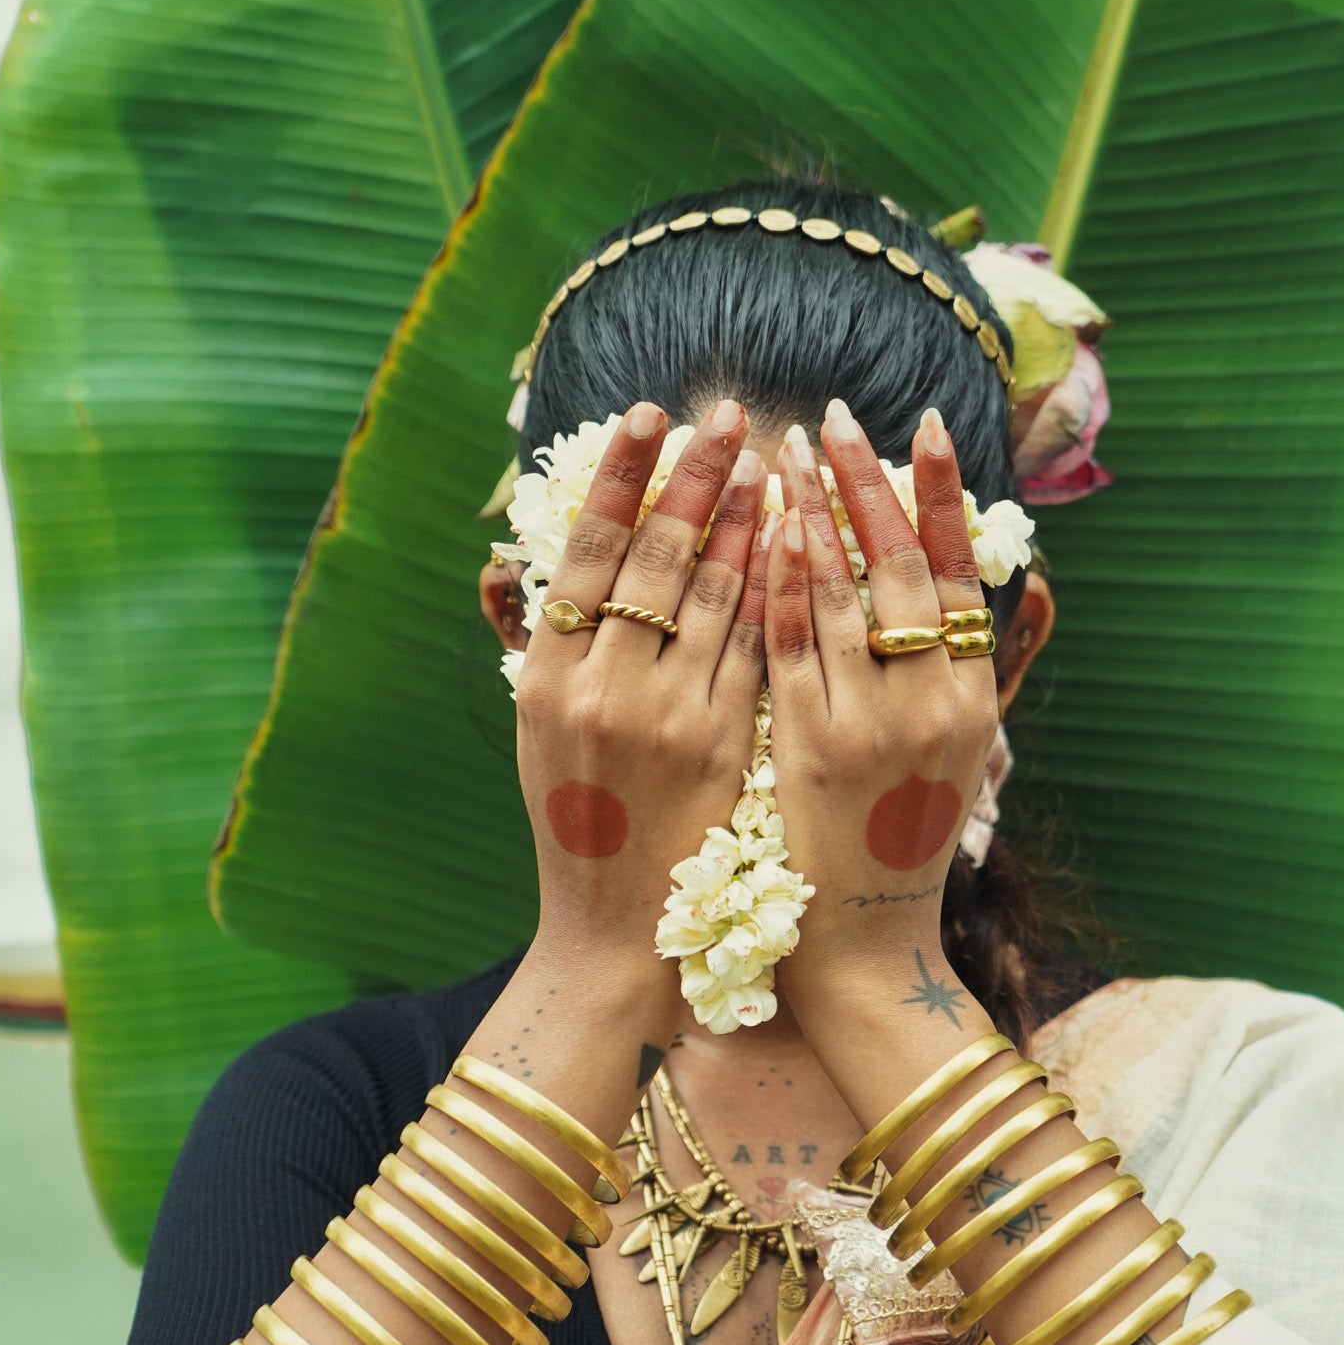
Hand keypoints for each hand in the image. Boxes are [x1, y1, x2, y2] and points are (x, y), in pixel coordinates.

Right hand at [514, 400, 766, 975]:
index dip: (622, 476)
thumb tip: (573, 554)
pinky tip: (800, 542)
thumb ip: (560, 647)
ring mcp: (671, 721)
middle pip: (657, 558)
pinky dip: (779, 591)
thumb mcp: (543, 732)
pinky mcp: (728, 749)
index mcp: (548, 679)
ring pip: (718, 596)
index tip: (649, 414)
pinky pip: (760, 651)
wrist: (615, 934)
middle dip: (697, 476)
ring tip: (774, 456)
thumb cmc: (577, 826)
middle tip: (730, 410)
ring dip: (749, 519)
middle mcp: (605, 691)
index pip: (588, 552)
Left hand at [754, 398, 998, 1017]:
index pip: (954, 572)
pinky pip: (789, 645)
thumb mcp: (945, 757)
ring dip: (812, 510)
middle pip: (896, 566)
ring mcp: (869, 725)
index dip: (938, 494)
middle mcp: (932, 705)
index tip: (923, 424)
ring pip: (839, 594)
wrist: (868, 948)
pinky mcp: (808, 748)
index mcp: (973, 701)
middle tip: (837, 411)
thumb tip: (933, 585)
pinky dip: (778, 580)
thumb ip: (940, 674)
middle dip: (864, 481)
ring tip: (786, 445)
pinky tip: (762, 524)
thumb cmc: (901, 847)